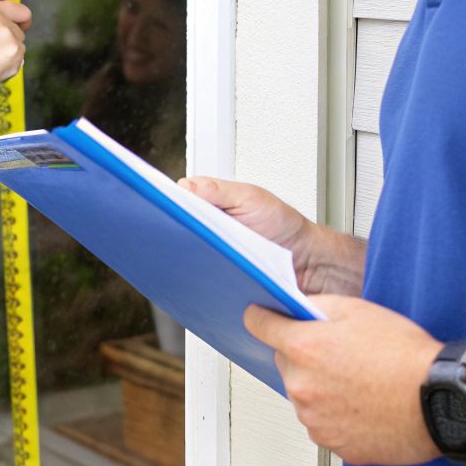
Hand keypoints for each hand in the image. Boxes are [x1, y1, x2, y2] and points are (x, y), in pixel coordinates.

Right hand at [179, 177, 365, 295]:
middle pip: (176, 229)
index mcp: (211, 204)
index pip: (177, 201)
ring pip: (184, 256)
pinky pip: (199, 279)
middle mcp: (207, 228)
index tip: (156, 207)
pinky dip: (197, 278)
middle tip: (169, 235)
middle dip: (169, 232)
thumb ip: (220, 190)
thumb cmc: (284, 226)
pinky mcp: (217, 278)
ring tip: (186, 257)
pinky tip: (200, 278)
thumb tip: (186, 186)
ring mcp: (211, 253)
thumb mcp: (253, 198)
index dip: (166, 204)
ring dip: (182, 258)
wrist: (308, 263)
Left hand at [245, 295, 442, 465]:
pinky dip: (336, 414)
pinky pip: (323, 423)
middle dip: (304, 356)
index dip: (262, 317)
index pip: (258, 326)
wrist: (440, 399)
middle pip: (285, 363)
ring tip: (360, 380)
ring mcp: (315, 419)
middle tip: (340, 353)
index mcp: (304, 348)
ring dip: (321, 387)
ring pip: (304, 395)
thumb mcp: (359, 309)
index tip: (262, 316)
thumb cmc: (406, 356)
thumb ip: (317, 305)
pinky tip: (364, 403)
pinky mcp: (333, 444)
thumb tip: (296, 307)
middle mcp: (302, 386)